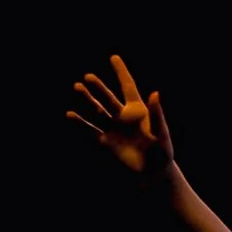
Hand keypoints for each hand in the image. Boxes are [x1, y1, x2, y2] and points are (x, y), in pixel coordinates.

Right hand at [67, 54, 174, 176]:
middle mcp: (123, 117)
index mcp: (138, 111)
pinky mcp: (104, 142)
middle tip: (88, 77)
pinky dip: (80, 123)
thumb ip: (157, 114)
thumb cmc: (161, 154)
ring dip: (87, 100)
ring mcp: (112, 128)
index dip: (121, 72)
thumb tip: (155, 92)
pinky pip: (90, 130)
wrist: (152, 175)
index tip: (113, 57)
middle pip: (108, 97)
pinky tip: (70, 114)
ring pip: (97, 110)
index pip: (128, 87)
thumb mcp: (161, 134)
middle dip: (98, 87)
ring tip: (77, 87)